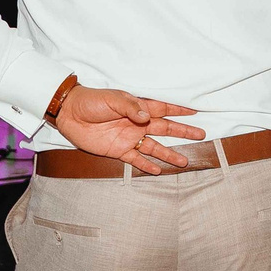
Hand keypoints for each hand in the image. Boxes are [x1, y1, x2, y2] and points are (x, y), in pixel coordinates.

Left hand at [53, 87, 205, 173]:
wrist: (70, 113)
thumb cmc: (92, 101)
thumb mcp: (112, 99)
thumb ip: (131, 107)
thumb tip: (147, 117)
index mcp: (138, 107)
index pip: (163, 108)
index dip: (179, 110)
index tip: (195, 112)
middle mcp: (137, 124)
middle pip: (165, 129)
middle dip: (183, 132)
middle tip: (201, 135)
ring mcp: (129, 138)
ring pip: (154, 147)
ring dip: (169, 154)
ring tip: (184, 161)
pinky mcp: (118, 150)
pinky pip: (136, 159)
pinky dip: (147, 165)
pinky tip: (158, 171)